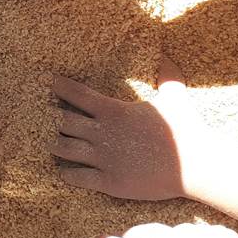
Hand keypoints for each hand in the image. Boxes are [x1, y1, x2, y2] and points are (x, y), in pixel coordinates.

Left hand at [50, 59, 220, 200]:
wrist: (196, 166)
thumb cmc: (186, 130)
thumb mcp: (176, 97)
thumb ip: (167, 76)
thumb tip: (168, 55)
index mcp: (114, 111)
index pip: (77, 94)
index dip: (60, 87)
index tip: (48, 82)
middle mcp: (103, 134)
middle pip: (63, 122)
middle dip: (50, 118)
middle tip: (41, 115)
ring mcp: (104, 159)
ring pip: (64, 149)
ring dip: (53, 145)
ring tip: (47, 142)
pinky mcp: (109, 182)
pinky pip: (78, 177)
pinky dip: (66, 174)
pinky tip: (61, 172)